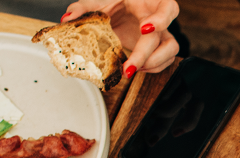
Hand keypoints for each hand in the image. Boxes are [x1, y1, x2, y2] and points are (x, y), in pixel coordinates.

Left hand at [62, 0, 180, 78]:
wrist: (121, 8)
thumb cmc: (115, 2)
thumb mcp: (99, 2)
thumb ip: (83, 8)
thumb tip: (67, 19)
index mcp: (149, 2)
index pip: (168, 8)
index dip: (161, 20)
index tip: (145, 29)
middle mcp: (159, 19)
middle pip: (166, 39)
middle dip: (147, 56)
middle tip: (129, 68)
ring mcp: (161, 34)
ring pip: (172, 51)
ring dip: (154, 64)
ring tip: (133, 69)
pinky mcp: (159, 46)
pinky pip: (165, 60)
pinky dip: (152, 67)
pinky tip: (136, 67)